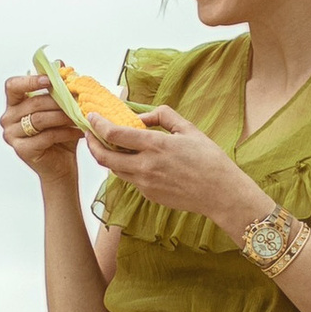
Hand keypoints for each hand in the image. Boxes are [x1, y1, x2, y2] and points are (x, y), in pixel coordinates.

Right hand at [0, 69, 84, 177]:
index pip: (13, 85)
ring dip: (64, 116)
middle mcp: (8, 118)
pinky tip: (79, 131)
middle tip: (79, 99)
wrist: (61, 167)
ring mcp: (12, 135)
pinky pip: (46, 136)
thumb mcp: (61, 108)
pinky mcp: (21, 150)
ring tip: (81, 115)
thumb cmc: (60, 136)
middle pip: (33, 102)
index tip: (49, 80)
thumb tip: (60, 62)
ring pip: (40, 119)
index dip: (30, 80)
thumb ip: (58, 87)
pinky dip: (66, 132)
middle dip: (58, 100)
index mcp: (14, 104)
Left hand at [82, 104, 258, 229]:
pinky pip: (130, 179)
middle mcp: (145, 166)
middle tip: (89, 133)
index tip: (91, 116)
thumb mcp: (188, 129)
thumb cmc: (209, 159)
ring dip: (107, 156)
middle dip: (91, 143)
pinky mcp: (149, 195)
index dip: (97, 124)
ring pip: (114, 170)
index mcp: (155, 145)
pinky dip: (126, 168)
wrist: (221, 193)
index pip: (114, 134)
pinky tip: (134, 160)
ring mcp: (145, 184)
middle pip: (104, 157)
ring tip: (108, 145)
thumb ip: (163, 116)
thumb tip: (143, 116)